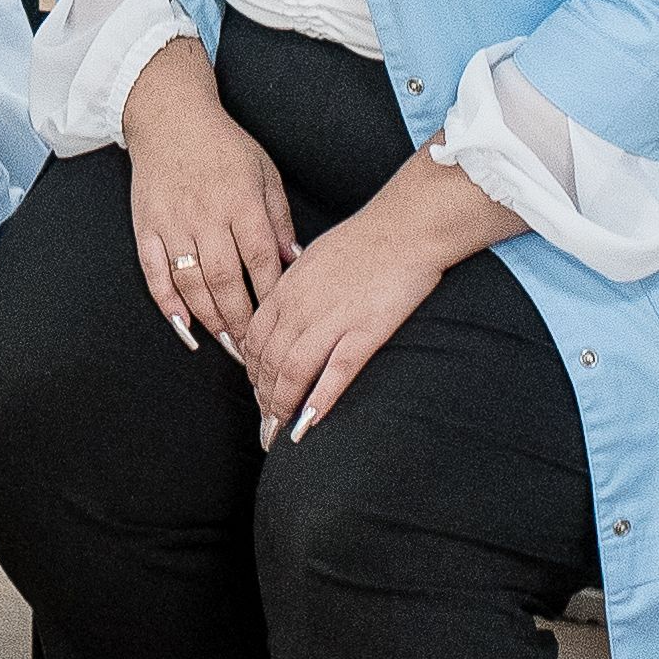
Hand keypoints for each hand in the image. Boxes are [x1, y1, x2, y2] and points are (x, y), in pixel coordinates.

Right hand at [122, 40, 295, 354]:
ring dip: (210, 318)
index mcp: (239, 200)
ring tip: (228, 344)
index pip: (259, 256)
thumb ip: (279, 219)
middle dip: (242, 319)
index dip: (272, 293)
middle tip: (255, 350)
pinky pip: (154, 272)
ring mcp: (171, 222)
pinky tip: (184, 325)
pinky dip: (167, 302)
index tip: (284, 320)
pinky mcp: (145, 226)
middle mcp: (205, 214)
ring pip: (190, 282)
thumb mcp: (264, 173)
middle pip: (225, 278)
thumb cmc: (225, 147)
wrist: (169, 118)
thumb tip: (295, 261)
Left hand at [233, 204, 442, 438]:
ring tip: (281, 431)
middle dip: (263, 397)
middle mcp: (301, 306)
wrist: (405, 227)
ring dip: (283, 406)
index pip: (255, 339)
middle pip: (269, 361)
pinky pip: (335, 373)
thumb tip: (285, 308)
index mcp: (287, 288)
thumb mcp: (314, 258)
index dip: (252, 371)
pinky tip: (309, 423)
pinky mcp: (365, 331)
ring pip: (293, 372)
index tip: (257, 389)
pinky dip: (319, 401)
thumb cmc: (365, 239)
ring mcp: (332, 320)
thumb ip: (296, 288)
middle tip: (266, 421)